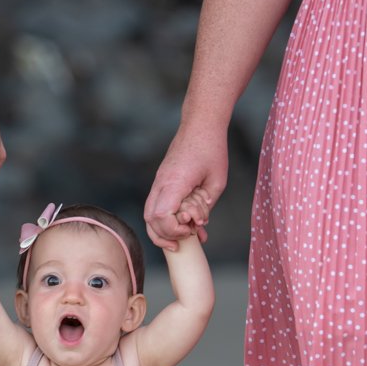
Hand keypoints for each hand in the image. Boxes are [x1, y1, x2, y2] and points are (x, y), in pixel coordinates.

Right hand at [144, 126, 227, 250]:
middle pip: (150, 219)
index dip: (173, 230)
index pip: (161, 216)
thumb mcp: (217, 182)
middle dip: (165, 236)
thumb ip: (206, 205)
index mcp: (175, 182)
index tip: (190, 230)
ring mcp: (158, 181)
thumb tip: (199, 225)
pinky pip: (156, 204)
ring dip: (161, 230)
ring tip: (178, 240)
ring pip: (148, 213)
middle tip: (184, 241)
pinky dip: (164, 219)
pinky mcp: (161, 180)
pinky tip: (181, 223)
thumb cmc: (211, 149)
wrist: (200, 124)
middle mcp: (161, 183)